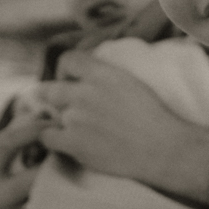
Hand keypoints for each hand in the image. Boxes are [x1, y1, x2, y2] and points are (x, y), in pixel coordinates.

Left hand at [38, 50, 208, 203]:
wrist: (162, 148)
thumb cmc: (154, 116)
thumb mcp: (130, 81)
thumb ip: (104, 76)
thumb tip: (86, 75)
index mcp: (102, 73)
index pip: (67, 59)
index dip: (64, 70)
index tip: (69, 81)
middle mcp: (84, 92)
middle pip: (51, 89)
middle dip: (54, 97)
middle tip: (65, 107)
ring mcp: (76, 118)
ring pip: (51, 115)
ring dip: (60, 121)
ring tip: (76, 129)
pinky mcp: (73, 142)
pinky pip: (46, 136)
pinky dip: (53, 138)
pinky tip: (65, 141)